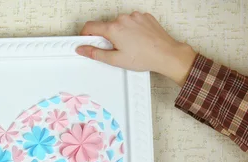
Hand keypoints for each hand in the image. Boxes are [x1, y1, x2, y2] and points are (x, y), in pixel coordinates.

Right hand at [76, 12, 196, 85]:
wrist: (166, 54)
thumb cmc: (144, 57)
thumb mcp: (115, 60)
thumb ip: (95, 53)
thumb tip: (82, 49)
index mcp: (114, 28)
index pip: (90, 26)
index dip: (85, 35)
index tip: (87, 41)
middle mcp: (123, 19)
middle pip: (106, 26)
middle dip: (106, 37)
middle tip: (114, 49)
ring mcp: (135, 16)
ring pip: (119, 23)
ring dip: (119, 33)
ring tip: (129, 46)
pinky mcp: (144, 16)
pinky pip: (131, 21)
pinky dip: (131, 29)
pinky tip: (137, 40)